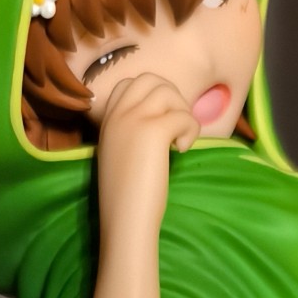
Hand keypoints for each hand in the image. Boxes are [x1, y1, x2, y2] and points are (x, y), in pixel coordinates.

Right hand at [95, 71, 198, 237]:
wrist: (124, 219)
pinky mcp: (154, 131)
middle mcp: (118, 114)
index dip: (151, 96)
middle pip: (150, 79)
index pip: (128, 84)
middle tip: (175, 126)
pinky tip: (181, 151)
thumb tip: (162, 125)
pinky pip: (184, 116)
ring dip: (182, 113)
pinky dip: (191, 131)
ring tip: (179, 140)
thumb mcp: (118, 156)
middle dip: (171, 98)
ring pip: (168, 92)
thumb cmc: (124, 197)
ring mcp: (135, 119)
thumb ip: (129, 135)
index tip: (159, 120)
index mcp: (107, 120)